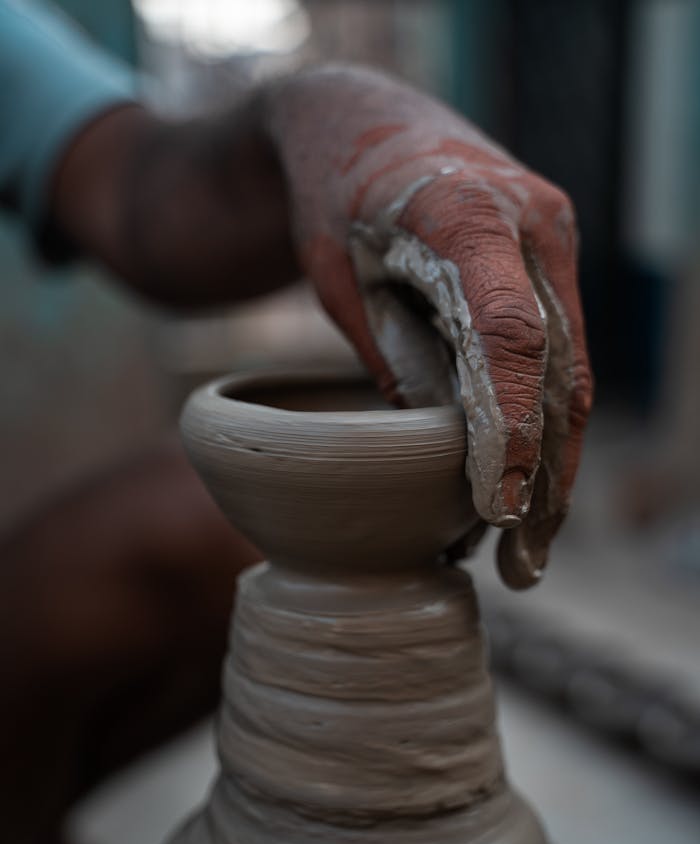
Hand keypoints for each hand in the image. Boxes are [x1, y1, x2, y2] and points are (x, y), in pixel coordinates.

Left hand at [267, 66, 592, 587]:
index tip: (500, 504)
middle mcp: (531, 224)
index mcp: (468, 211)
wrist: (360, 122)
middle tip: (523, 562)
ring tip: (531, 551)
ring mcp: (550, 244)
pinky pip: (558, 357)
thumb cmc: (332, 193)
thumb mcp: (337, 273)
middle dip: (546, 471)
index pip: (509, 332)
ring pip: (570, 371)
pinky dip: (545, 425)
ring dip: (556, 463)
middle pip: (556, 366)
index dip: (511, 423)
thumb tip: (433, 444)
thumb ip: (390, 349)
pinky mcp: (548, 268)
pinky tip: (532, 487)